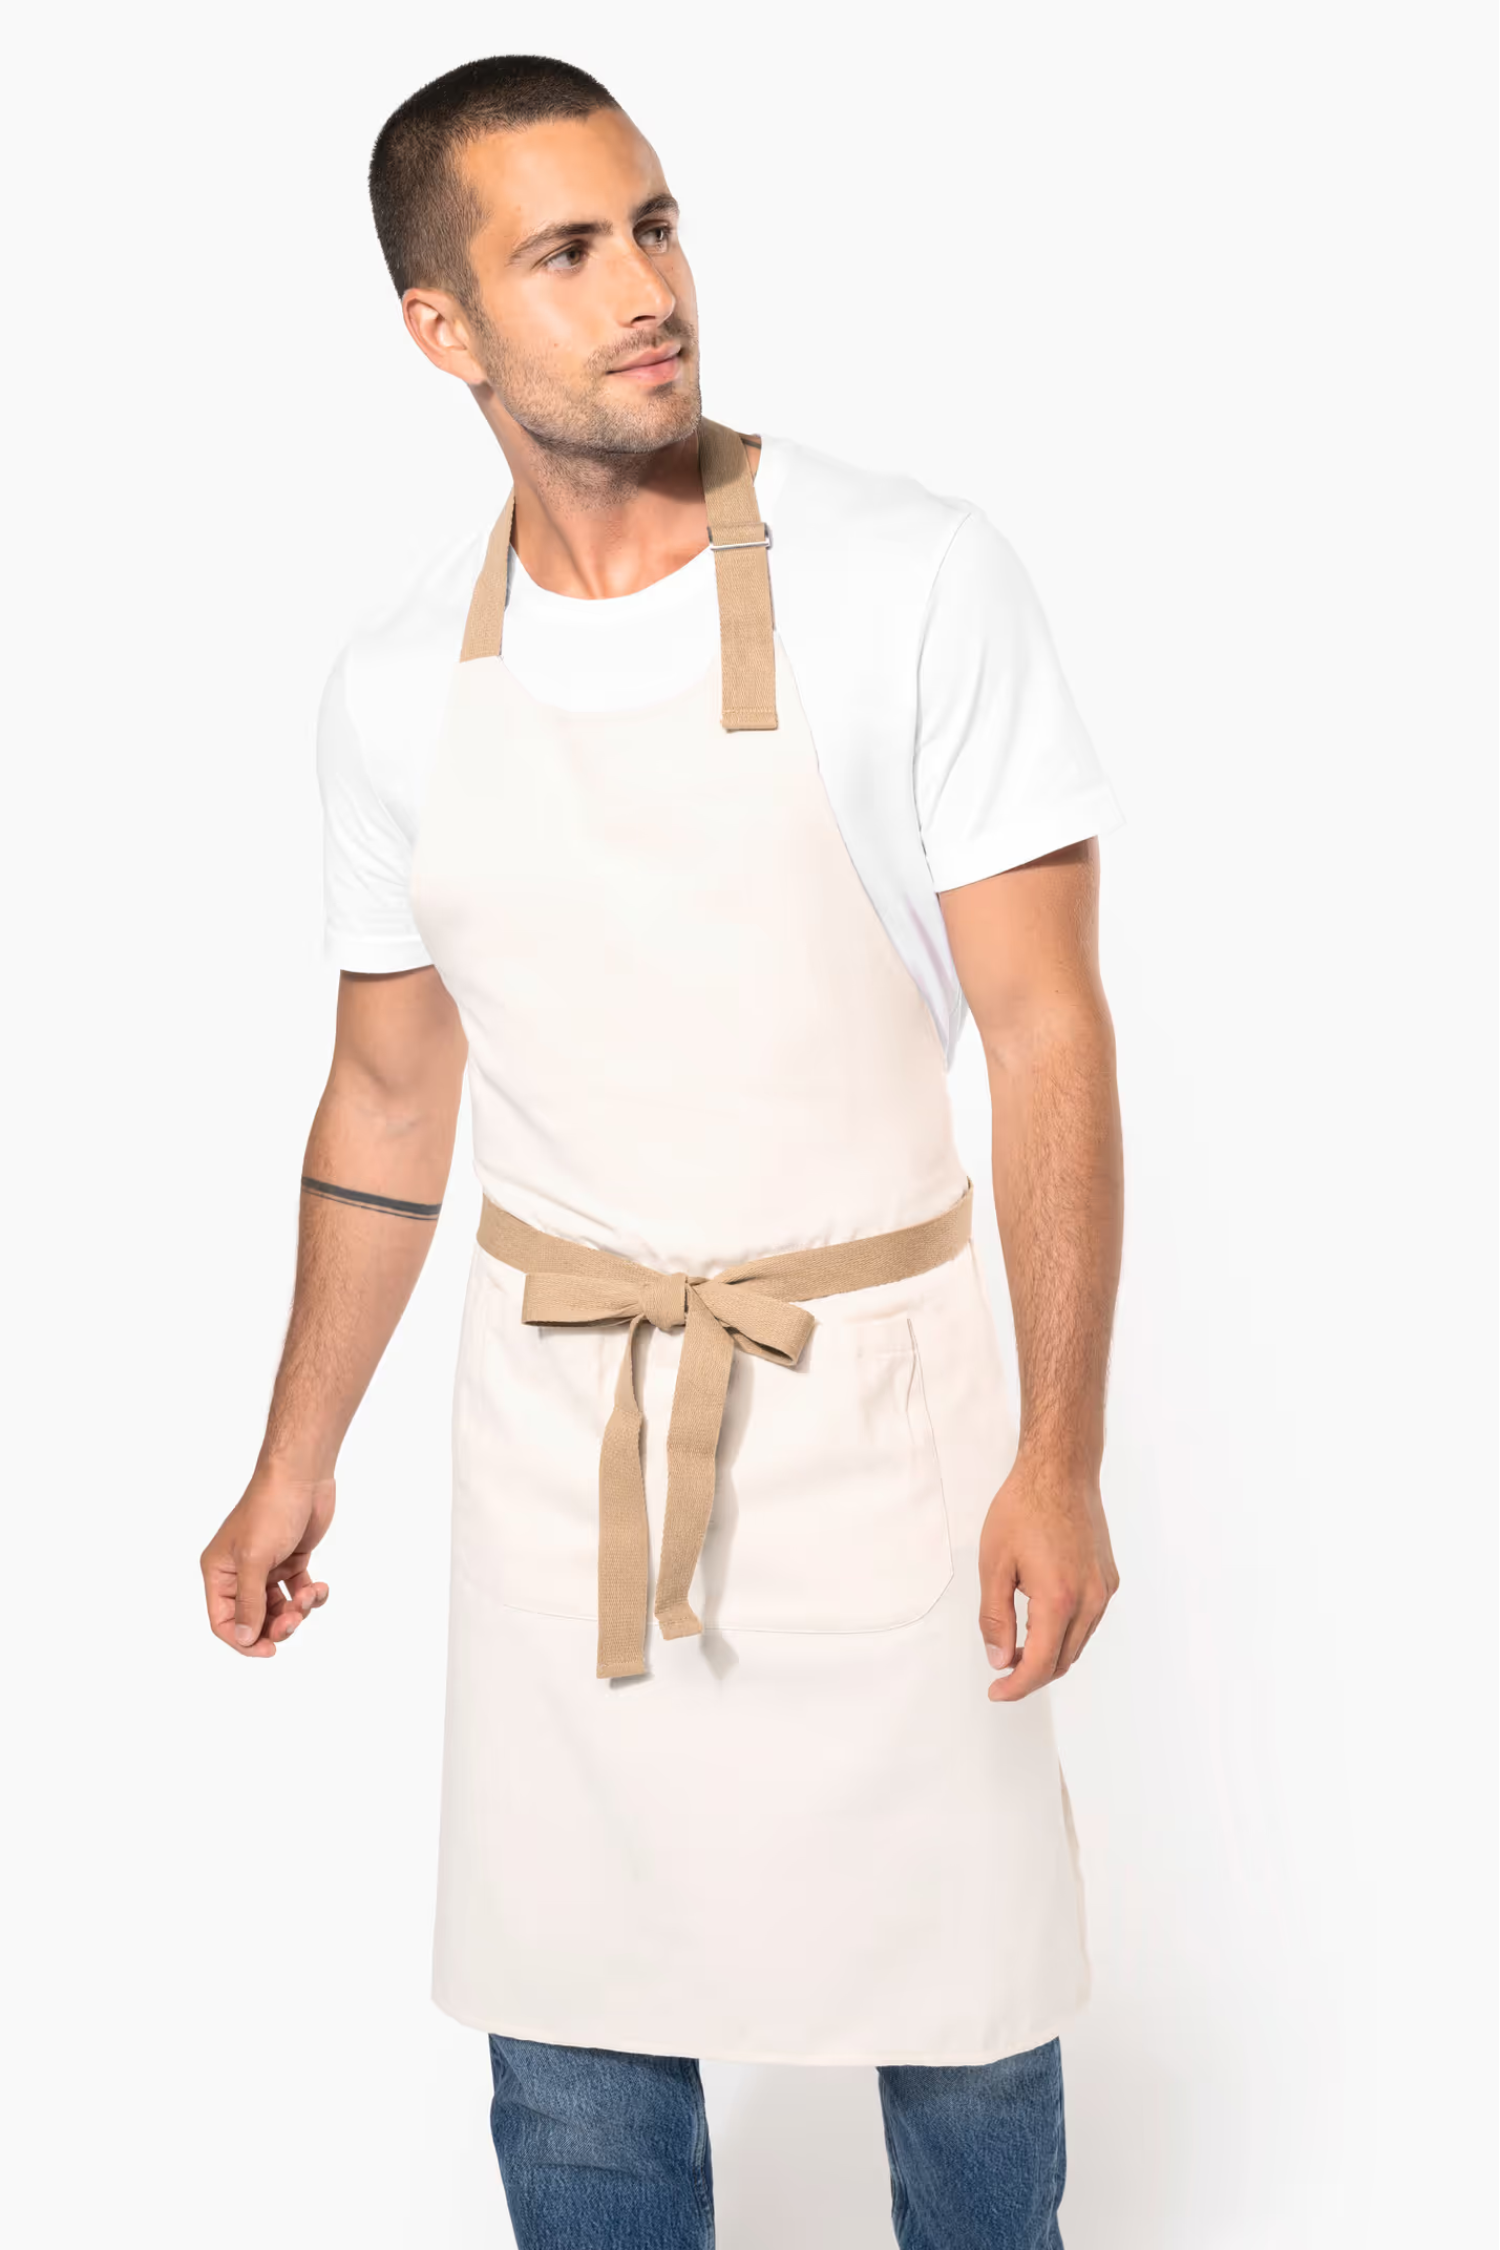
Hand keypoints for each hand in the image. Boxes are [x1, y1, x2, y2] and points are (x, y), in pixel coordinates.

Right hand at [200, 1460, 333, 1658]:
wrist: (302, 1476)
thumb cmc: (270, 1510)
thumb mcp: (254, 1560)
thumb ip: (248, 1602)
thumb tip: (243, 1639)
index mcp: (219, 1571)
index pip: (223, 1620)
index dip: (243, 1640)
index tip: (269, 1650)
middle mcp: (239, 1571)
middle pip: (254, 1618)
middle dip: (277, 1624)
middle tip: (296, 1619)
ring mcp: (266, 1566)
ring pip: (279, 1608)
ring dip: (297, 1609)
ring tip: (310, 1595)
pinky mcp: (291, 1560)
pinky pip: (299, 1591)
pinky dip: (311, 1595)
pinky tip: (320, 1587)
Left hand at [978, 1450, 1117, 1700]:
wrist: (1060, 1471)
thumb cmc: (1024, 1508)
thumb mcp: (994, 1564)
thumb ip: (994, 1617)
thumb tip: (999, 1659)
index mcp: (1058, 1599)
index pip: (1039, 1664)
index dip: (1016, 1686)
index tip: (997, 1692)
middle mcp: (1090, 1600)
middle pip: (1062, 1661)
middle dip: (1031, 1674)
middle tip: (1001, 1669)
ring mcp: (1104, 1590)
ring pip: (1077, 1644)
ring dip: (1049, 1654)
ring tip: (1017, 1646)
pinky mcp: (1109, 1580)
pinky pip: (1088, 1622)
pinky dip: (1065, 1633)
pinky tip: (1041, 1620)